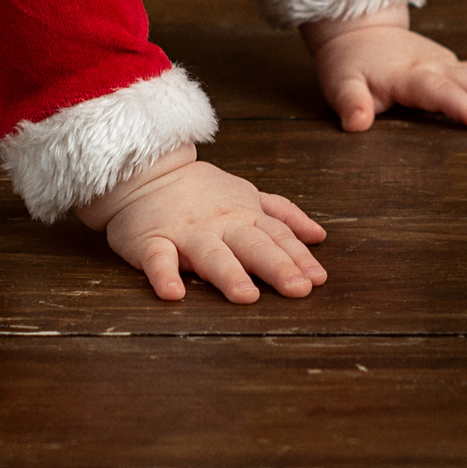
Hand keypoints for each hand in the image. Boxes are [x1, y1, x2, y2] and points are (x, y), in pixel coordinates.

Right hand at [77, 146, 328, 303]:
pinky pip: (158, 259)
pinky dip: (164, 274)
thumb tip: (319, 235)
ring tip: (246, 296)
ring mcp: (186, 233)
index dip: (298, 257)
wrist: (147, 171)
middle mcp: (220, 225)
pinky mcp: (151, 242)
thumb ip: (283, 215)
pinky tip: (173, 293)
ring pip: (210, 253)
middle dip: (276, 266)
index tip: (317, 279)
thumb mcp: (248, 195)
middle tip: (297, 289)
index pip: (277, 236)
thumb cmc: (202, 191)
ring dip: (229, 273)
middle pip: (252, 245)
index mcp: (244, 215)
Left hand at [303, 7, 466, 132]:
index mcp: (409, 75)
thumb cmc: (348, 61)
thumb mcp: (339, 82)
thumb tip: (356, 123)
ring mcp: (447, 63)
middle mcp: (435, 66)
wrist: (357, 27)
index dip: (464, 108)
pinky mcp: (453, 65)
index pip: (441, 93)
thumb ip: (350, 102)